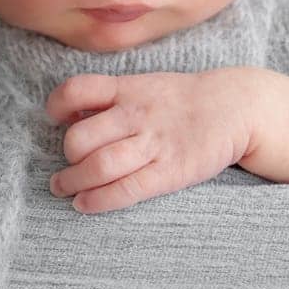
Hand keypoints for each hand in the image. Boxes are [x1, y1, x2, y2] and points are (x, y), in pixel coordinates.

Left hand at [42, 68, 254, 214]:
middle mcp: (136, 115)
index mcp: (128, 89)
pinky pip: (126, 190)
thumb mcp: (145, 84)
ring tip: (63, 188)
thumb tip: (69, 116)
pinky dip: (98, 200)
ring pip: (99, 166)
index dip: (56, 107)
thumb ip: (110, 98)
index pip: (77, 91)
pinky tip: (84, 204)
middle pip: (81, 137)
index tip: (54, 120)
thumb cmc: (181, 99)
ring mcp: (154, 144)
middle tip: (64, 166)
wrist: (235, 106)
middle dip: (66, 155)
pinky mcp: (170, 172)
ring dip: (73, 182)